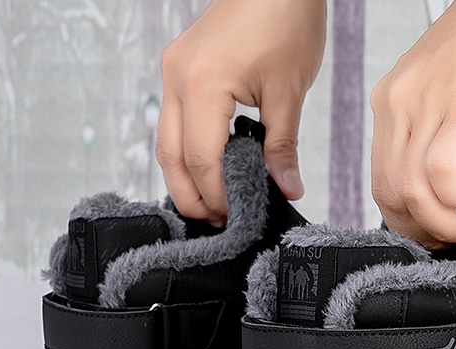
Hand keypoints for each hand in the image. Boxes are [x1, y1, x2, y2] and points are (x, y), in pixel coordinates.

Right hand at [157, 0, 325, 224]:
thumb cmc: (285, 17)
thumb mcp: (289, 91)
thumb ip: (282, 147)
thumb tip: (287, 189)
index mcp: (203, 84)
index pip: (201, 160)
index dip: (217, 195)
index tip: (236, 216)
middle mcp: (177, 78)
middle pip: (170, 157)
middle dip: (190, 196)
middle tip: (216, 222)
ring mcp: (173, 72)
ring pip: (166, 142)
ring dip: (185, 177)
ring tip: (212, 202)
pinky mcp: (180, 68)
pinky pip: (174, 121)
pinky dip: (187, 151)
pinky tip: (208, 168)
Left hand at [369, 0, 455, 247]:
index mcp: (395, 103)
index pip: (383, 179)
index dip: (406, 217)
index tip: (432, 233)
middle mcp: (399, 106)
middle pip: (389, 193)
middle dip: (419, 229)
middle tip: (451, 241)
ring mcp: (423, 108)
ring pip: (411, 192)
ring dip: (441, 223)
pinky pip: (439, 176)